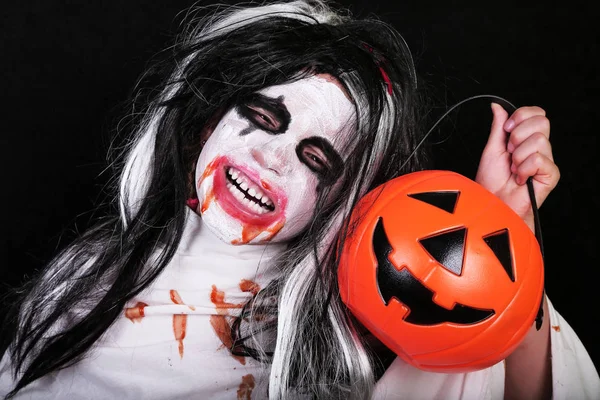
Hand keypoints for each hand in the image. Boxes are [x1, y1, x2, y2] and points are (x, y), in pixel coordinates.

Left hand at [475, 104, 559, 229]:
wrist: (492, 203)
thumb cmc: (491, 181)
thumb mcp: (492, 148)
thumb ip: (498, 126)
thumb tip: (498, 106)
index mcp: (526, 138)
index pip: (537, 113)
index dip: (521, 116)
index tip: (506, 129)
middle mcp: (539, 147)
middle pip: (542, 122)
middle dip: (517, 135)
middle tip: (509, 152)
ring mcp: (546, 160)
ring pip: (539, 140)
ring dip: (518, 156)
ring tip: (513, 168)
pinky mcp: (551, 174)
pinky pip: (539, 159)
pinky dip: (523, 169)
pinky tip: (519, 178)